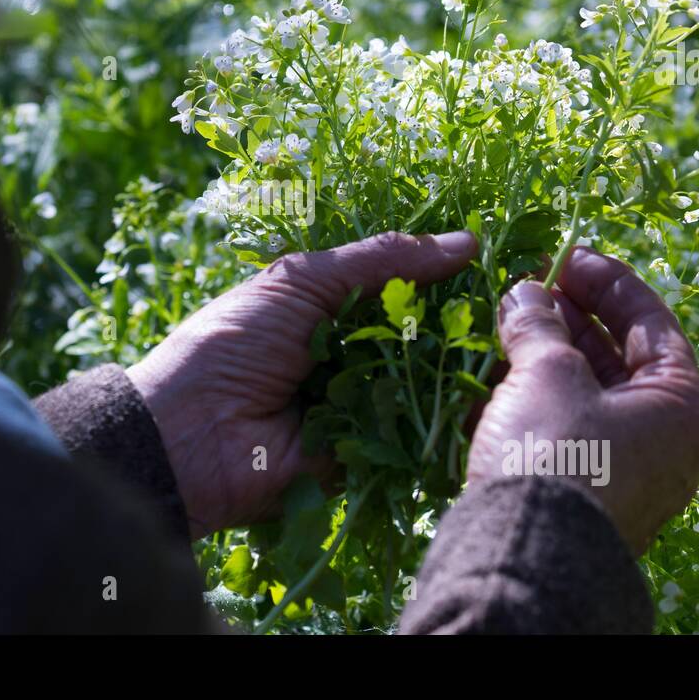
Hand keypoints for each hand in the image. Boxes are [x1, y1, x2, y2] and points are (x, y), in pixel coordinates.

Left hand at [128, 230, 477, 537]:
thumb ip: (381, 260)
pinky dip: (438, 423)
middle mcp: (348, 354)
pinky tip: (484, 403)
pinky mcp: (364, 455)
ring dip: (453, 372)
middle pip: (419, 336)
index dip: (443, 277)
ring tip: (504, 351)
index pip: (400, 286)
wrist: (188, 434)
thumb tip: (466, 244)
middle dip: (457, 325)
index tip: (497, 263)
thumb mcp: (302, 283)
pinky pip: (411, 437)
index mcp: (329, 307)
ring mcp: (358, 406)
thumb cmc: (234, 343)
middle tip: (511, 310)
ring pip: (423, 385)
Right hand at [467, 246, 698, 555]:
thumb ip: (539, 323)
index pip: (650, 318)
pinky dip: (543, 395)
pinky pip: (574, 426)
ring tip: (510, 324)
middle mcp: (671, 437)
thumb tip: (525, 293)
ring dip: (551, 354)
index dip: (604, 279)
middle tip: (529, 288)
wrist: (527, 556)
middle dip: (571, 318)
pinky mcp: (594, 490)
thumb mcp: (546, 373)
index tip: (562, 255)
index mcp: (685, 403)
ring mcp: (633, 468)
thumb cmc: (556, 451)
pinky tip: (505, 373)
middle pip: (622, 355)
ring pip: (593, 391)